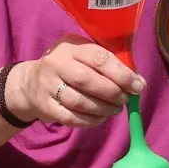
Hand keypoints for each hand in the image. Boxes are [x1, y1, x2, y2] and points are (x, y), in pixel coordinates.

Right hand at [18, 36, 144, 127]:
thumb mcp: (83, 56)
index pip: (99, 57)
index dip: (121, 74)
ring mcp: (47, 85)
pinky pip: (71, 117)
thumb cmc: (68, 67)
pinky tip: (101, 117)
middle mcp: (56, 63)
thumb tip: (138, 82)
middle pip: (87, 80)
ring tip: (114, 110)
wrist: (30, 83)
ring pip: (79, 101)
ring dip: (102, 108)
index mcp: (70, 46)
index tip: (137, 85)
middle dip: (112, 92)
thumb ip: (109, 65)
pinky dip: (90, 121)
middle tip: (125, 99)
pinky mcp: (44, 106)